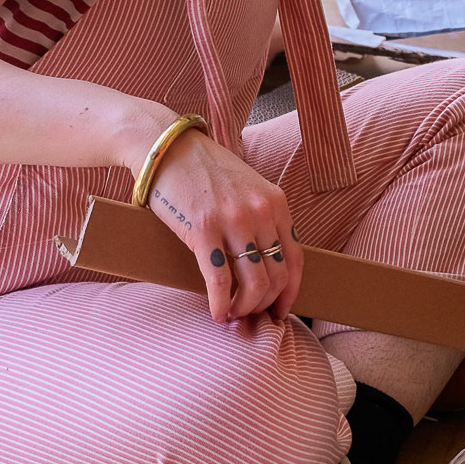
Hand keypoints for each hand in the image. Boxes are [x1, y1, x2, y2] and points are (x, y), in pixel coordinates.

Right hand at [143, 126, 302, 322]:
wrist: (167, 148)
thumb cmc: (205, 170)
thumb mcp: (248, 187)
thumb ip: (262, 218)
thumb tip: (267, 262)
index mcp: (276, 203)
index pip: (296, 260)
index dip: (290, 292)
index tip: (281, 311)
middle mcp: (260, 212)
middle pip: (277, 276)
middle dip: (265, 304)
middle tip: (250, 315)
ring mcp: (233, 221)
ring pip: (254, 283)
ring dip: (245, 308)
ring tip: (233, 314)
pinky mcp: (203, 230)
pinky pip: (220, 281)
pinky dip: (221, 305)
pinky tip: (217, 313)